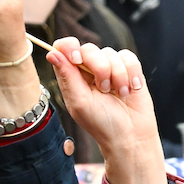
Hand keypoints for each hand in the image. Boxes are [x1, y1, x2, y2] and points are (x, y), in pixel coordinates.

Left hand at [49, 38, 165, 183]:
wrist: (131, 136)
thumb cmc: (102, 124)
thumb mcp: (80, 103)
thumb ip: (67, 76)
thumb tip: (52, 53)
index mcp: (72, 76)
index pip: (64, 48)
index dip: (70, 47)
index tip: (77, 60)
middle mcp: (89, 70)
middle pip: (89, 48)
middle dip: (99, 67)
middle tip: (104, 89)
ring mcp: (110, 68)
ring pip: (111, 53)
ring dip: (118, 75)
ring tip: (119, 94)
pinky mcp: (129, 70)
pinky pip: (129, 57)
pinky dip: (131, 73)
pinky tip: (131, 89)